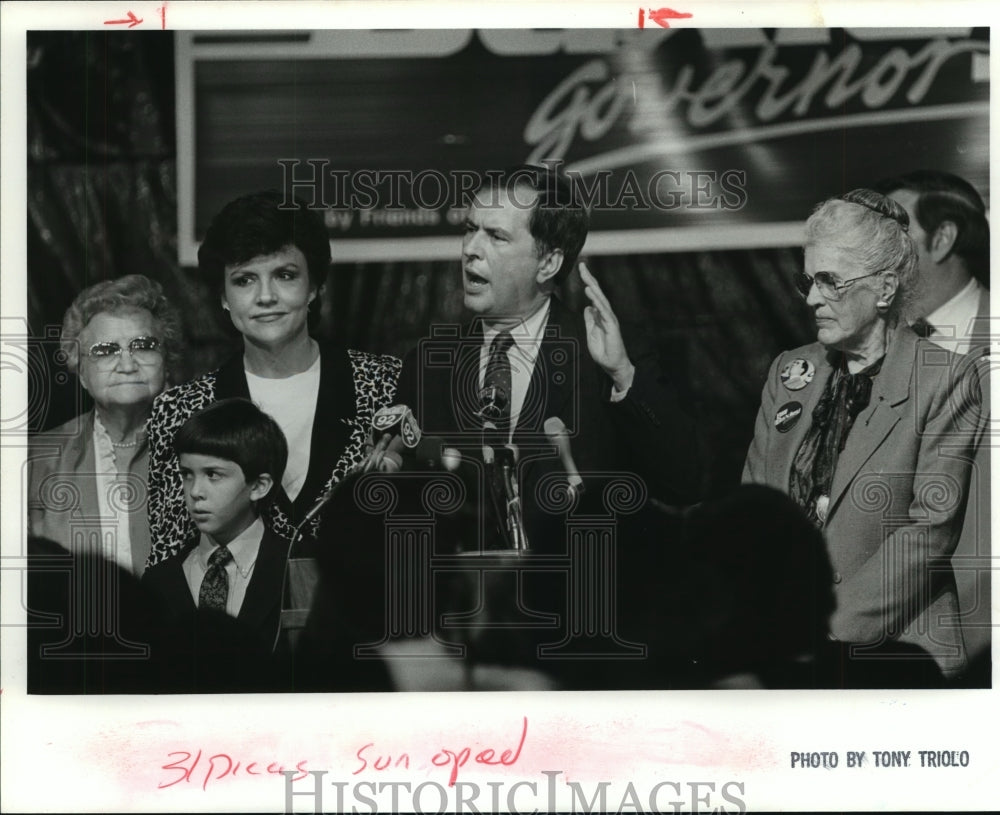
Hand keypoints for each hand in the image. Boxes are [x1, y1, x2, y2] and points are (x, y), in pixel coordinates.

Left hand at [580, 261, 634, 391]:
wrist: (613, 365)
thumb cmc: (603, 351)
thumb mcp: (591, 334)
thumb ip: (590, 321)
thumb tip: (587, 307)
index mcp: (600, 315)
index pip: (594, 295)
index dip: (588, 282)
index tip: (581, 270)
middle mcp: (606, 314)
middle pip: (597, 293)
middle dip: (589, 278)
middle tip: (582, 265)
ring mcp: (609, 319)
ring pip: (601, 299)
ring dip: (593, 287)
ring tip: (585, 276)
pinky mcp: (612, 326)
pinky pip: (604, 311)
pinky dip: (597, 301)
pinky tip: (590, 293)